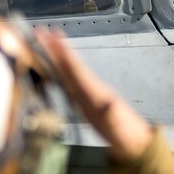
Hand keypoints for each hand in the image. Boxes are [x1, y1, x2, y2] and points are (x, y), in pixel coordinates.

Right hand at [36, 28, 151, 161]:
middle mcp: (90, 88)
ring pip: (67, 71)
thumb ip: (112, 114)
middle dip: (54, 48)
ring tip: (43, 42)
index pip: (75, 67)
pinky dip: (57, 72)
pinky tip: (51, 69)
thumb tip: (109, 104)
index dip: (64, 52)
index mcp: (95, 90)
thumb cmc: (125, 133)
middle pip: (68, 64)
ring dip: (54, 56)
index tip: (53, 34)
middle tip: (40, 30)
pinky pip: (67, 82)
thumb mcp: (118, 125)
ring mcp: (88, 93)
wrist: (133, 142)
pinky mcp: (85, 101)